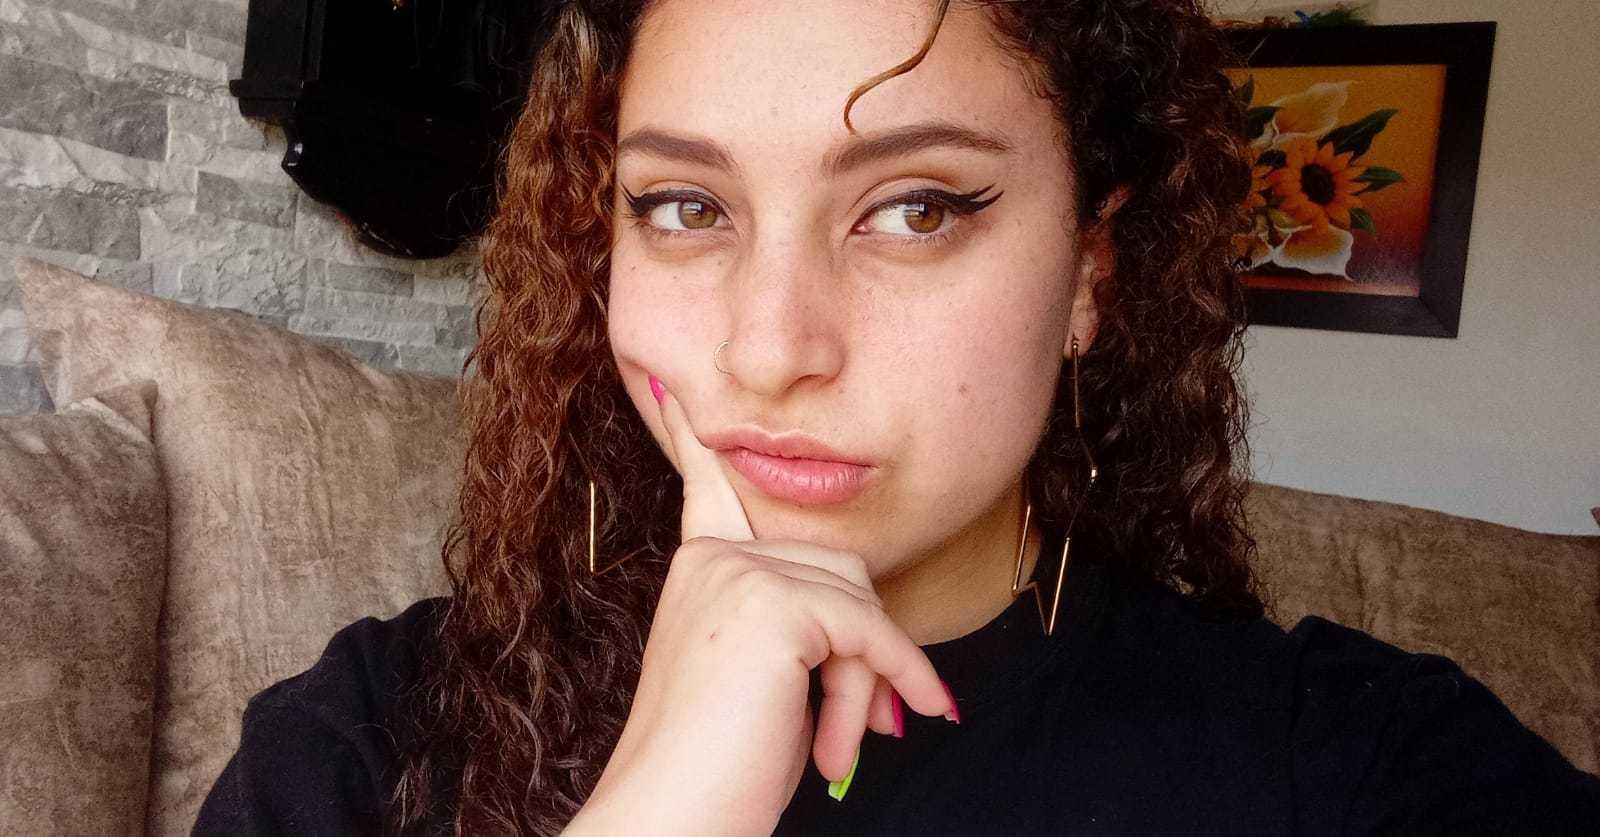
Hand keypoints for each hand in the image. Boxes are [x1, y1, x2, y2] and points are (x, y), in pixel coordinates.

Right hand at [568, 377, 954, 835]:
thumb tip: (873, 633)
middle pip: (839, 566)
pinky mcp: (771, 605)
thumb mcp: (764, 681)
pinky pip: (872, 631)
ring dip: (869, 682)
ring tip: (845, 749)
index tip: (670, 380)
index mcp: (701, 570)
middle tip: (862, 735)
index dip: (694, 433)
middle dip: (864, 651)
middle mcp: (714, 559)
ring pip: (858, 601)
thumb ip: (801, 629)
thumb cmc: (720, 768)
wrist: (671, 819)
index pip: (708, 484)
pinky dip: (899, 678)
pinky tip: (904, 720)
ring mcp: (738, 575)